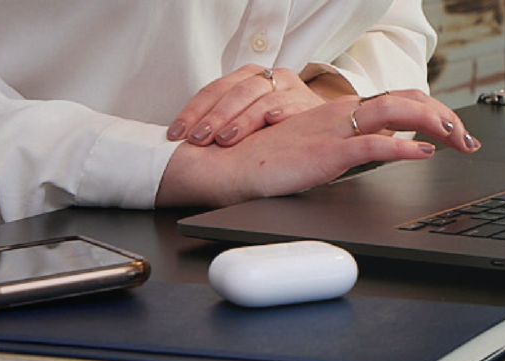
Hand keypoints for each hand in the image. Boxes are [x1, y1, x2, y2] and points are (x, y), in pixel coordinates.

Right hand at [156, 92, 480, 207]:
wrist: (225, 166)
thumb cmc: (264, 161)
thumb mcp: (315, 149)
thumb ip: (346, 146)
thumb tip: (380, 151)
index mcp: (340, 113)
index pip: (397, 102)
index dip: (432, 112)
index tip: (454, 132)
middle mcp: (341, 114)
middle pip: (405, 101)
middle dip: (444, 117)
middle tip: (468, 139)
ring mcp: (334, 131)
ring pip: (396, 113)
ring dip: (434, 124)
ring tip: (458, 139)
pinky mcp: (326, 153)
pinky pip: (372, 144)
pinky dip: (403, 146)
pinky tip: (422, 152)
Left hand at [166, 65, 325, 146]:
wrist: (326, 125)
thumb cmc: (279, 126)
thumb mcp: (249, 116)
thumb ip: (223, 119)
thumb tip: (184, 138)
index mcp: (248, 76)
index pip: (215, 89)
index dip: (194, 111)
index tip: (178, 133)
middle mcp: (269, 77)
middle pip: (237, 93)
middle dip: (215, 117)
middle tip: (199, 139)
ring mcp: (291, 89)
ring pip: (262, 100)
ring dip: (242, 120)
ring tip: (226, 139)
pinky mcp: (310, 104)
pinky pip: (294, 106)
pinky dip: (283, 112)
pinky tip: (270, 121)